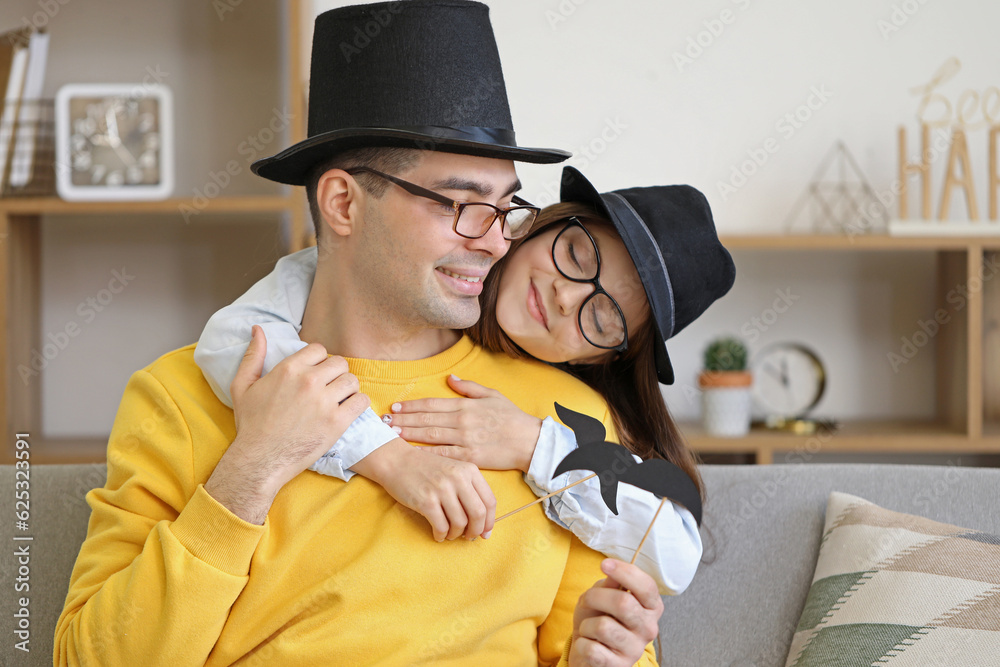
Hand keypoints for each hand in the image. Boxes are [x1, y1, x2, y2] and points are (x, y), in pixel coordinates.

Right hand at [205, 326, 370, 523]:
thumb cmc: (251, 424)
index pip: (319, 349)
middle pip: (340, 363)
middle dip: (336, 374)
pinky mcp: (337, 422)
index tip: (316, 374)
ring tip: (338, 400)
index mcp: (288, 369)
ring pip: (352, 381)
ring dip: (348, 389)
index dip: (319, 360)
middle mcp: (308, 381)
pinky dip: (358, 404)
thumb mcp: (243, 386)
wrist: (260, 459)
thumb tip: (258, 329)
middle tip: (328, 388)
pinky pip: (361, 401)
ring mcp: (324, 402)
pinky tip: (347, 411)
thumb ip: (253, 355)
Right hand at [353, 437, 496, 541]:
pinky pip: (441, 526)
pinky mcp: (426, 501)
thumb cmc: (426, 469)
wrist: (396, 460)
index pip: (490, 501)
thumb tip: (483, 522)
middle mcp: (458, 478)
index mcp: (469, 470)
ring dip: (456, 534)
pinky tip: (438, 534)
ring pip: (460, 523)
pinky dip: (441, 535)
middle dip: (476, 531)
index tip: (486, 532)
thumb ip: (469, 490)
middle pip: (478, 514)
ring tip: (450, 534)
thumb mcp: (454, 470)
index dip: (490, 521)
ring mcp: (442, 489)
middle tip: (469, 537)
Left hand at [385, 375, 541, 472]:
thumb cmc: (512, 417)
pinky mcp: (470, 457)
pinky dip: (427, 454)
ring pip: (431, 436)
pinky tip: (412, 453)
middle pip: (426, 419)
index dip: (411, 406)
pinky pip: (444, 455)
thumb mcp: (493, 395)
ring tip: (391, 434)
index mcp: (466, 405)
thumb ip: (469, 387)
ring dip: (409, 434)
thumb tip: (450, 377)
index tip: (395, 407)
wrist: (530, 441)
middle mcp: (462, 421)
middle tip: (383, 422)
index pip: (431, 404)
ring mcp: (465, 440)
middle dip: (403, 420)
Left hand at [569, 560, 662, 666]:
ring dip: (587, 624)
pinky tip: (590, 645)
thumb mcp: (604, 596)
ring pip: (603, 626)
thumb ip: (611, 583)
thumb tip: (613, 569)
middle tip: (586, 600)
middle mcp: (649, 628)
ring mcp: (635, 649)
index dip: (625, 572)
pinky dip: (582, 643)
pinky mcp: (619, 666)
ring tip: (590, 629)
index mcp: (651, 607)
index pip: (647, 586)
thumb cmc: (600, 618)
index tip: (604, 564)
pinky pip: (591, 648)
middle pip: (623, 603)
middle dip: (595, 597)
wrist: (590, 653)